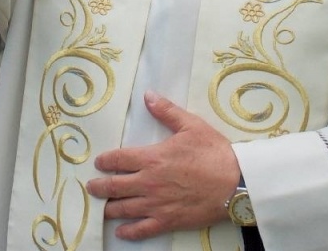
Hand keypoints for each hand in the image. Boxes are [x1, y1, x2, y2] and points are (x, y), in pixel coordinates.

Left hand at [87, 92, 240, 240]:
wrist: (235, 183)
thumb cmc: (213, 152)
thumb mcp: (191, 125)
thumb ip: (167, 111)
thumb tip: (148, 95)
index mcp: (152, 158)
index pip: (119, 159)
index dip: (105, 161)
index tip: (99, 163)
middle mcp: (149, 182)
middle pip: (115, 187)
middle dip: (100, 187)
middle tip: (92, 187)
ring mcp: (156, 204)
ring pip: (124, 209)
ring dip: (110, 209)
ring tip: (102, 208)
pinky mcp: (167, 221)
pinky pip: (142, 230)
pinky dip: (128, 232)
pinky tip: (121, 232)